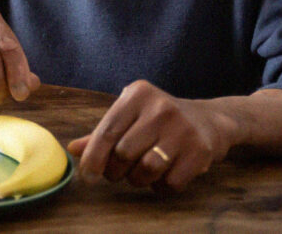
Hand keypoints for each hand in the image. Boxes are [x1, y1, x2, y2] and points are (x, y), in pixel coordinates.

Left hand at [67, 80, 238, 191]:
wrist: (209, 120)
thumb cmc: (158, 120)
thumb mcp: (130, 116)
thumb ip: (102, 133)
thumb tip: (72, 150)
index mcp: (138, 94)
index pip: (107, 131)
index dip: (93, 157)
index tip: (87, 176)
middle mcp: (161, 108)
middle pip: (123, 153)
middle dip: (115, 171)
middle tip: (118, 172)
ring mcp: (183, 129)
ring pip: (146, 169)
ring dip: (137, 180)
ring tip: (140, 172)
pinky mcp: (201, 151)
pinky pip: (170, 183)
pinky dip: (161, 187)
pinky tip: (164, 175)